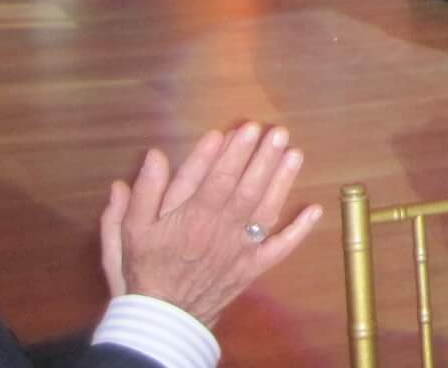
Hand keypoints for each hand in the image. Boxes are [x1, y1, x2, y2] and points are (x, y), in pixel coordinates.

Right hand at [98, 123, 321, 328]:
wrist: (162, 319)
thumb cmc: (146, 269)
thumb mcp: (132, 231)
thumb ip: (144, 193)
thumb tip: (154, 155)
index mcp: (192, 219)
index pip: (217, 179)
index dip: (233, 153)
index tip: (246, 128)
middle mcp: (221, 230)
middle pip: (247, 189)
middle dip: (264, 159)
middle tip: (278, 133)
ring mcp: (241, 249)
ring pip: (266, 211)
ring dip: (283, 182)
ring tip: (295, 154)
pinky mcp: (253, 267)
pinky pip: (279, 248)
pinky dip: (298, 230)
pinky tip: (315, 210)